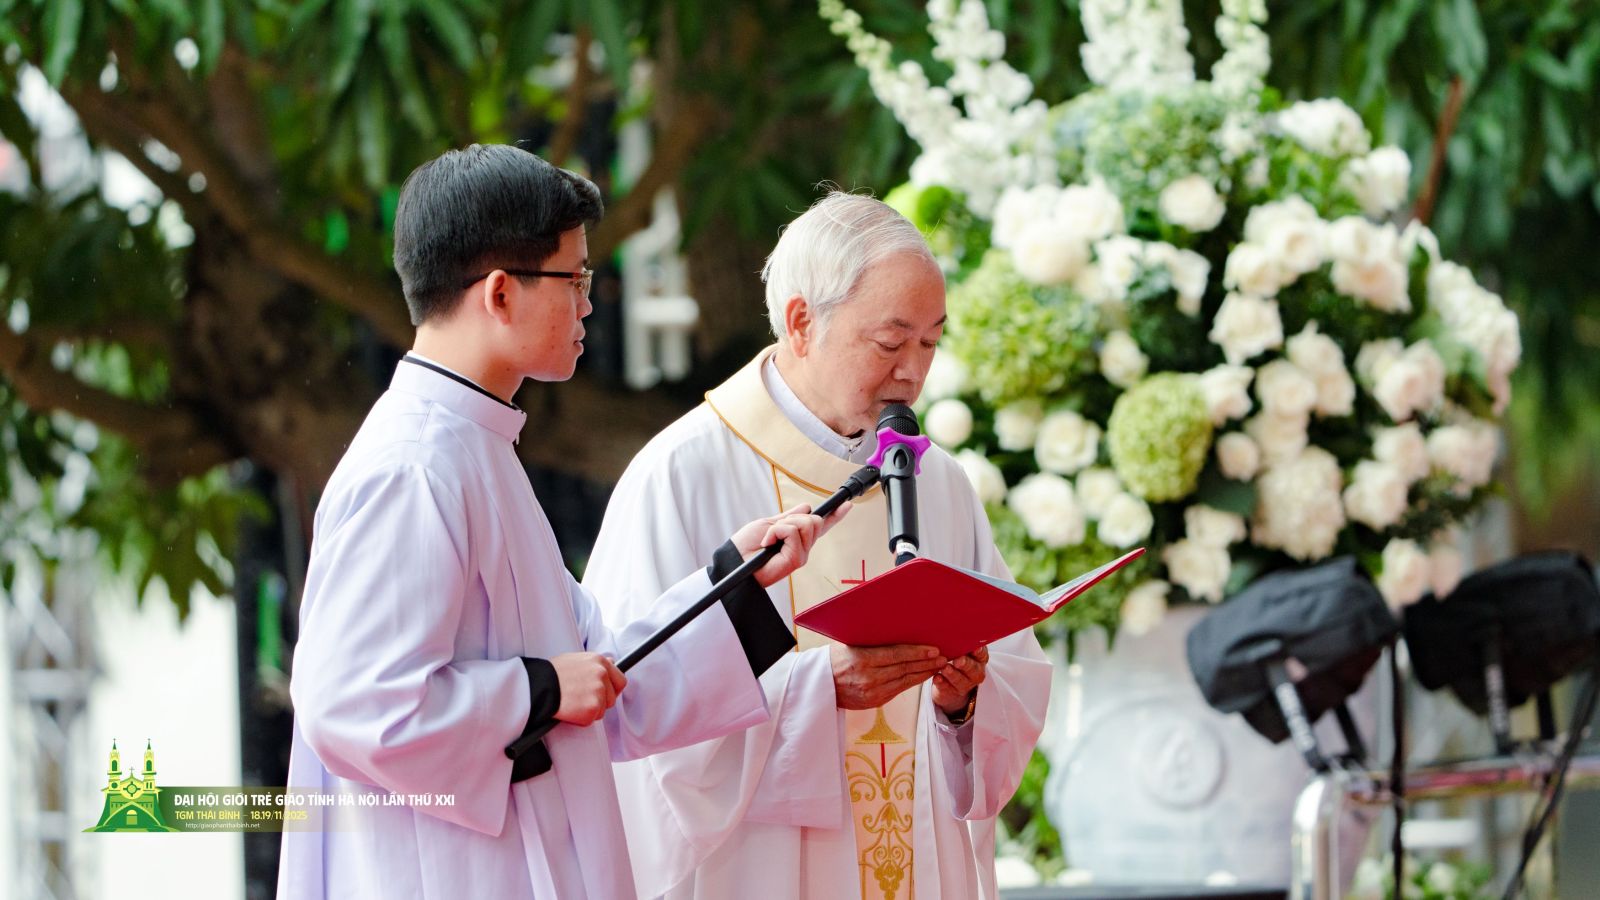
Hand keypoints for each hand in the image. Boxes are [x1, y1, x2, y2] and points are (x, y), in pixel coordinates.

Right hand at [549, 652, 626, 725]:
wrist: (539, 685)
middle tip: (582, 700)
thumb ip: (595, 664)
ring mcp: (598, 691)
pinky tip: (570, 709)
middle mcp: (602, 675)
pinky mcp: (592, 708)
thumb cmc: (552, 674)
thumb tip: (613, 663)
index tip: (605, 694)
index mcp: (599, 661)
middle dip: (600, 702)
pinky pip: (591, 719)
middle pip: (612, 698)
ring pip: (602, 710)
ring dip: (590, 711)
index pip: (620, 680)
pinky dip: (581, 719)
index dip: (612, 690)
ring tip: (573, 703)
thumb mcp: (575, 660)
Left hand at [731, 502, 850, 587]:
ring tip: (770, 538)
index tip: (847, 504)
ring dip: (783, 525)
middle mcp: (803, 548)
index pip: (821, 526)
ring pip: (806, 524)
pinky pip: (792, 533)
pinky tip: (768, 543)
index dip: (835, 515)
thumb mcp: (769, 524)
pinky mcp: (796, 560)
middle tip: (776, 530)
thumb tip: (807, 507)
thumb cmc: (747, 545)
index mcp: (798, 539)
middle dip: (795, 517)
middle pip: (815, 520)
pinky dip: (776, 532)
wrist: (734, 560)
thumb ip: (788, 517)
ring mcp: (801, 555)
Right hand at [830, 643, 946, 709]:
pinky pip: (899, 690)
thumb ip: (872, 639)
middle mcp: (868, 679)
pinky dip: (912, 682)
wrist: (819, 685)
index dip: (917, 653)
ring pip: (904, 682)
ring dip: (923, 673)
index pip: (896, 655)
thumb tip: (898, 628)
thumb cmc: (835, 657)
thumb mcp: (850, 643)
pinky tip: (922, 675)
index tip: (934, 650)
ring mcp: (872, 693)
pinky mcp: (875, 702)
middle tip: (943, 656)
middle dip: (926, 663)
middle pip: (904, 669)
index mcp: (861, 660)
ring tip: (938, 665)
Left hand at [931, 645, 987, 714]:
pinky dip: (942, 683)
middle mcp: (976, 672)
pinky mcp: (952, 692)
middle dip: (965, 664)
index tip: (974, 648)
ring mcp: (965, 684)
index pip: (982, 654)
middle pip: (972, 669)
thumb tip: (953, 620)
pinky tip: (936, 678)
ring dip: (952, 674)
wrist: (952, 685)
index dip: (978, 651)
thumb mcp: (962, 649)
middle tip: (958, 661)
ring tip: (945, 668)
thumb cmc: (956, 658)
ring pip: (960, 680)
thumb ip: (960, 640)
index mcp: (980, 658)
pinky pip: (947, 688)